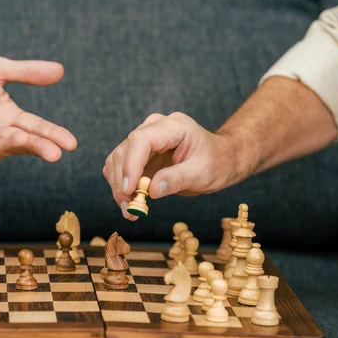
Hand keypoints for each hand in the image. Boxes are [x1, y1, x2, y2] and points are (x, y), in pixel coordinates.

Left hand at [0, 51, 76, 161]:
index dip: (52, 135)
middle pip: (18, 142)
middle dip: (36, 147)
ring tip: (25, 138)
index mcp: (7, 115)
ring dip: (8, 143)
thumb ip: (26, 72)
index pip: (35, 128)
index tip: (72, 144)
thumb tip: (60, 70)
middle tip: (55, 154)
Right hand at [103, 112, 249, 219]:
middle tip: (130, 209)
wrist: (220, 159)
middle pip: (124, 151)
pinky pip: (120, 168)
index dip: (131, 164)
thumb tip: (152, 190)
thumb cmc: (216, 161)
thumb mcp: (203, 172)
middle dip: (122, 182)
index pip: (141, 140)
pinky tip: (132, 203)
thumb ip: (177, 179)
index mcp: (173, 126)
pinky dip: (121, 187)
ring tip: (131, 210)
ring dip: (119, 187)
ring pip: (117, 160)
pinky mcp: (139, 155)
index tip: (129, 190)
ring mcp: (144, 140)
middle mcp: (153, 128)